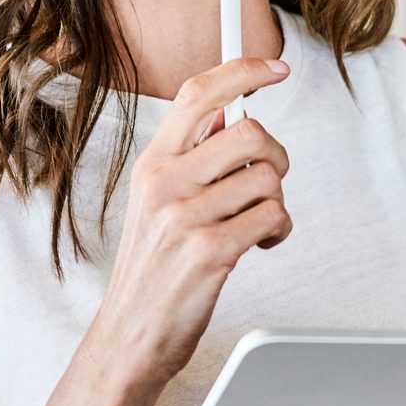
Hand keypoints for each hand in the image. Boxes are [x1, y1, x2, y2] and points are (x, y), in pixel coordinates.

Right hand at [87, 56, 292, 387]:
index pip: (198, 94)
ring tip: (254, 224)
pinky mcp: (209, 252)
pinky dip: (277, 230)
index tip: (276, 68)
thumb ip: (188, 158)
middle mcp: (164, 183)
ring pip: (268, 177)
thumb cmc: (152, 270)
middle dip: (275, 155)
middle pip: (249, 131)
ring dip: (276, 203)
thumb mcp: (155, 203)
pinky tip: (257, 244)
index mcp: (151, 164)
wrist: (129, 338)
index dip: (243, 70)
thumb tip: (230, 110)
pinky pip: (273, 216)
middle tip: (265, 180)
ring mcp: (185, 217)